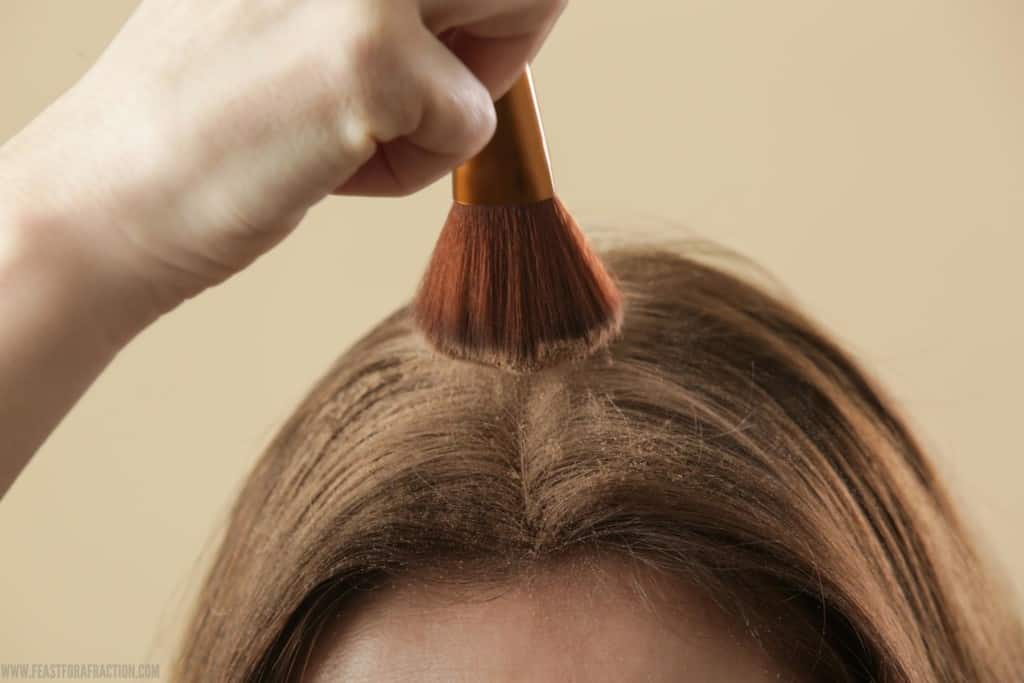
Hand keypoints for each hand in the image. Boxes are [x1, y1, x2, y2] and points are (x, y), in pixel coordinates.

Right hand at [2, 0, 566, 323]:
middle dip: (498, 39)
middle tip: (414, 96)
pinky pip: (470, 126)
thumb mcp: (297, 6)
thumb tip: (489, 7)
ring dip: (445, 103)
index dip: (486, 6)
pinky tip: (328, 168)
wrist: (111, 198)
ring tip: (350, 131)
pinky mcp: (371, 59)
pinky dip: (415, 168)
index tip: (453, 45)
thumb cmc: (207, 116)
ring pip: (506, 35)